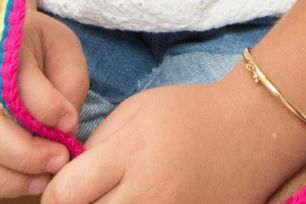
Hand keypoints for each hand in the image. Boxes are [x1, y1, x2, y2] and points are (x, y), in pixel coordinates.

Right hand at [0, 12, 87, 202]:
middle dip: (27, 159)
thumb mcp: (59, 46)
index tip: (71, 125)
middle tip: (58, 162)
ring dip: (5, 186)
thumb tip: (64, 125)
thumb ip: (68, 81)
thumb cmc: (29, 51)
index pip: (10, 91)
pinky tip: (9, 191)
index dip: (47, 113)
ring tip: (39, 180)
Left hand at [41, 76, 305, 203]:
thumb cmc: (191, 113)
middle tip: (86, 198)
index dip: (52, 195)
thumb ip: (97, 143)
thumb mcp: (137, 110)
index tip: (60, 190)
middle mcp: (148, 194)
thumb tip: (67, 176)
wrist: (254, 130)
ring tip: (116, 200)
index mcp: (130, 156)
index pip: (65, 194)